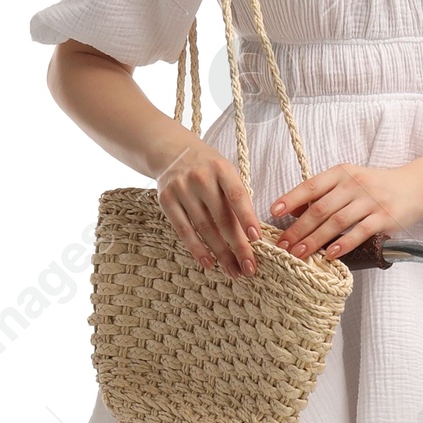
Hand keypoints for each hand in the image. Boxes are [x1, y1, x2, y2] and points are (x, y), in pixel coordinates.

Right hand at [155, 141, 263, 276]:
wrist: (172, 152)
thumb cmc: (208, 168)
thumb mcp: (225, 173)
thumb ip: (237, 197)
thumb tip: (252, 236)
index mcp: (221, 169)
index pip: (237, 196)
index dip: (247, 218)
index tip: (256, 240)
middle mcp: (201, 178)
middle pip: (222, 218)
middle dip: (238, 246)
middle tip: (249, 268)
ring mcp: (181, 189)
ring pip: (204, 228)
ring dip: (220, 253)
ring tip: (233, 270)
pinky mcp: (166, 201)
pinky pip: (184, 230)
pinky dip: (197, 249)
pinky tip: (208, 263)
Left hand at [270, 162, 422, 260]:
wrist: (414, 187)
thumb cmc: (376, 187)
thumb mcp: (349, 182)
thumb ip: (324, 194)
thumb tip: (293, 210)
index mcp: (341, 173)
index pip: (311, 186)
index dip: (291, 199)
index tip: (274, 212)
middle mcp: (354, 184)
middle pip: (320, 208)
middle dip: (298, 229)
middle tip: (282, 245)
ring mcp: (370, 201)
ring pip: (336, 222)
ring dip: (315, 240)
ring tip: (300, 254)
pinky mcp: (384, 217)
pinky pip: (360, 232)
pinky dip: (344, 244)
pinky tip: (331, 254)